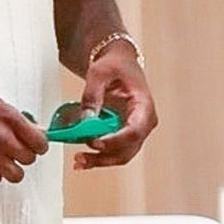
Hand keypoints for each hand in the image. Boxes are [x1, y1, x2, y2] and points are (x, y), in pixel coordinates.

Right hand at [0, 90, 48, 184]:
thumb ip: (16, 121)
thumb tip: (37, 135)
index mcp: (7, 116)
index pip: (40, 142)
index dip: (39, 146)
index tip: (35, 146)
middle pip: (29, 159)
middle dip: (24, 156)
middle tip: (14, 150)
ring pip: (16, 175)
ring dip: (11, 169)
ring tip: (1, 159)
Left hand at [73, 45, 157, 170]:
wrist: (117, 63)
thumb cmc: (114, 65)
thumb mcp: (99, 72)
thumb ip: (92, 95)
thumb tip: (87, 119)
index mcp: (144, 105)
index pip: (135, 130)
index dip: (116, 140)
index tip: (96, 143)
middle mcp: (143, 122)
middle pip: (128, 149)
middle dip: (104, 157)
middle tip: (81, 157)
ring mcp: (134, 131)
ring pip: (120, 155)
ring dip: (99, 160)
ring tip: (79, 161)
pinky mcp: (123, 135)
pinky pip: (113, 151)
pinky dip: (98, 156)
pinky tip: (82, 158)